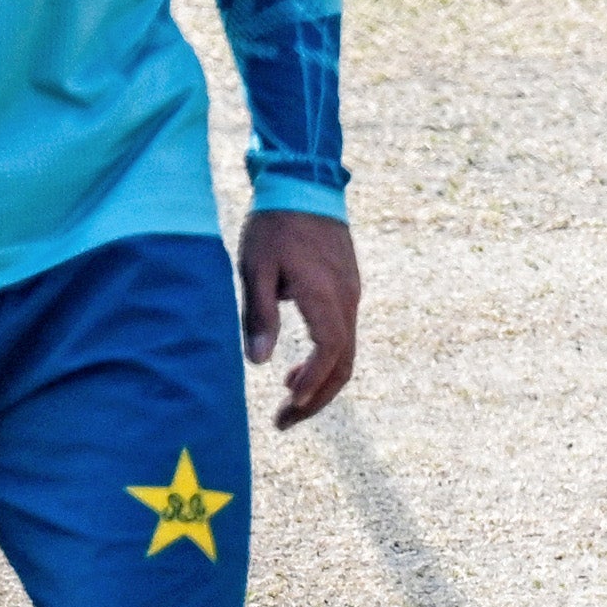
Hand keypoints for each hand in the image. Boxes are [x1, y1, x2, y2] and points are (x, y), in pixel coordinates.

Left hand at [243, 210, 364, 424]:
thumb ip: (259, 315)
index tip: (288, 407)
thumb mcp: (255, 268)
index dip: (312, 384)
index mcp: (325, 295)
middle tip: (284, 422)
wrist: (304, 184)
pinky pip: (343, 335)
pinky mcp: (348, 288)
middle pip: (344, 362)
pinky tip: (295, 368)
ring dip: (321, 383)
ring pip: (347, 352)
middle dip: (317, 398)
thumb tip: (259, 363)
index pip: (329, 351)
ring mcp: (352, 293)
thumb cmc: (273, 226)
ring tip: (287, 400)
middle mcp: (347, 298)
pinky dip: (324, 360)